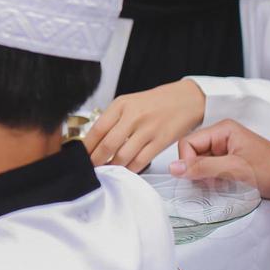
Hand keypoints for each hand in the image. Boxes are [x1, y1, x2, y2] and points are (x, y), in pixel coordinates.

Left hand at [84, 79, 205, 171]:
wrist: (187, 99)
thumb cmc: (157, 102)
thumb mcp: (130, 103)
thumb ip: (113, 119)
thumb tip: (95, 141)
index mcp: (122, 105)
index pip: (97, 129)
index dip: (87, 146)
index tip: (81, 156)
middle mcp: (133, 116)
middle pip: (108, 145)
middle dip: (96, 161)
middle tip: (92, 168)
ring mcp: (148, 129)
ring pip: (123, 156)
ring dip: (113, 167)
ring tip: (107, 170)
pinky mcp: (161, 141)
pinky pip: (141, 160)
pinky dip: (131, 169)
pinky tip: (126, 170)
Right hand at [172, 120, 269, 203]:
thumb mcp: (234, 168)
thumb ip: (202, 167)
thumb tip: (173, 168)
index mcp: (223, 129)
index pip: (188, 143)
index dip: (187, 161)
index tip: (195, 178)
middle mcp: (223, 137)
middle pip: (193, 153)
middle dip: (197, 170)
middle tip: (210, 183)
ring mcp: (227, 151)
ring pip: (201, 164)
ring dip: (205, 178)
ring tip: (221, 186)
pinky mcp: (232, 164)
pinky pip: (211, 171)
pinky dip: (213, 181)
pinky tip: (224, 187)